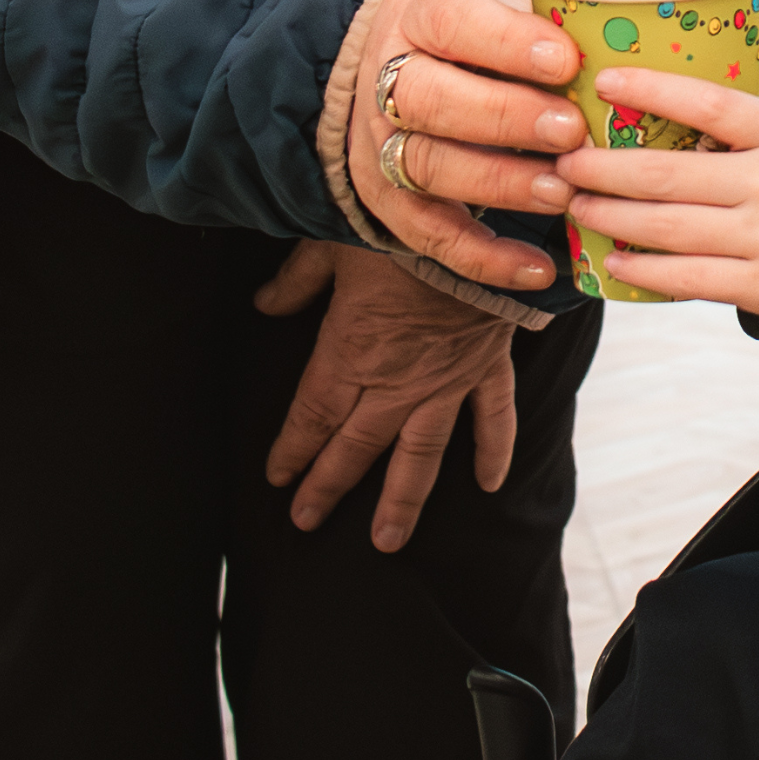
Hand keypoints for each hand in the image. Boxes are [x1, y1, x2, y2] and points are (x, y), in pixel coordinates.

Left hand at [258, 239, 523, 548]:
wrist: (475, 217)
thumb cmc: (397, 223)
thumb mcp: (332, 245)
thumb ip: (297, 281)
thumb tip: (264, 303)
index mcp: (351, 352)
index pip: (313, 415)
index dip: (292, 449)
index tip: (277, 477)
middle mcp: (397, 380)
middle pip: (356, 446)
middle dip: (327, 485)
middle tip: (306, 521)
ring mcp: (446, 380)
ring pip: (419, 454)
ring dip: (402, 500)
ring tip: (387, 541)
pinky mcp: (487, 366)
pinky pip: (493, 418)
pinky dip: (494, 451)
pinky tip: (490, 485)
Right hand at [347, 0, 585, 290]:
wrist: (412, 55)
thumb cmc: (488, 24)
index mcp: (428, 9)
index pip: (455, 21)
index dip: (508, 43)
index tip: (566, 60)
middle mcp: (392, 73)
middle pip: (429, 98)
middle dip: (503, 117)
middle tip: (571, 130)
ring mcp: (384, 139)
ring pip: (425, 165)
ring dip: (497, 184)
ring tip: (563, 191)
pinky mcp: (390, 197)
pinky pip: (429, 235)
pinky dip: (483, 257)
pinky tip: (539, 266)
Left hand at [558, 70, 758, 347]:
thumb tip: (701, 135)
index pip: (713, 102)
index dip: (654, 87)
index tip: (607, 78)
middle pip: (668, 170)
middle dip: (604, 164)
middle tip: (564, 155)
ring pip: (667, 226)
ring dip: (611, 214)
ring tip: (575, 203)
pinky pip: (689, 279)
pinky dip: (646, 270)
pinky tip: (617, 262)